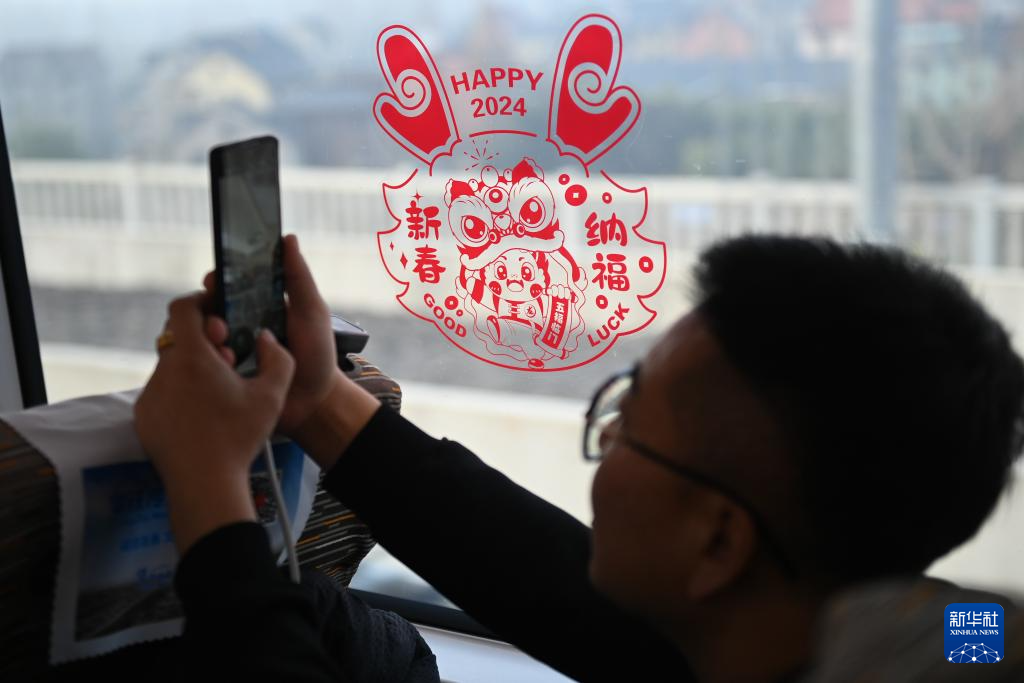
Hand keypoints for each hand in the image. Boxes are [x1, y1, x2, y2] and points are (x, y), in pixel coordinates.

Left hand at [134, 292, 294, 552]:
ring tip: (221, 391)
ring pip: (171, 366)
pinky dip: (182, 392)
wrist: (205, 484)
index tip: (218, 310)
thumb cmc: (238, 437)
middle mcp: (163, 371)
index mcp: (190, 357)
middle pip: (177, 338)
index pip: (182, 308)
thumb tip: (266, 339)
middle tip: (228, 356)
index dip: (200, 301)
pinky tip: (204, 414)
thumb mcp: (272, 394)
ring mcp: (150, 395)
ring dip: (194, 368)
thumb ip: (277, 357)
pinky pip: (163, 392)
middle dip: (203, 340)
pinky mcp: (144, 418)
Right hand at [203, 234, 337, 435]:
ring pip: (198, 337)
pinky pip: (200, 367)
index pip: (225, 287)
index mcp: (254, 308)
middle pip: (205, 311)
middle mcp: (235, 328)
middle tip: (219, 323)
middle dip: (206, 313)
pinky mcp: (221, 380)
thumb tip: (288, 238)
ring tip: (225, 347)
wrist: (316, 403)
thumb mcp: (312, 312)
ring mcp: (226, 354)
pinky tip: (223, 366)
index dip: (216, 282)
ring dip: (206, 338)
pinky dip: (205, 363)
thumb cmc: (317, 354)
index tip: (214, 280)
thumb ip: (298, 278)